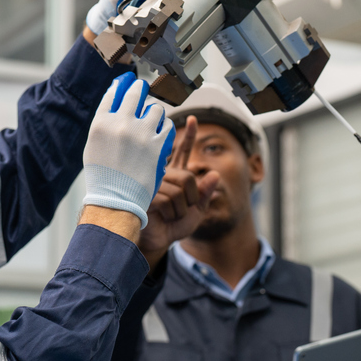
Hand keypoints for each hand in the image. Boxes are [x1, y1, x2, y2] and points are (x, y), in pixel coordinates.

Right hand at [83, 72, 174, 230]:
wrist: (116, 199)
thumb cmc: (103, 176)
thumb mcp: (93, 146)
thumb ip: (104, 125)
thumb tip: (115, 107)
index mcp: (101, 123)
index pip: (113, 94)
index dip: (122, 85)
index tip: (127, 81)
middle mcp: (121, 124)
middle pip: (135, 93)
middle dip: (140, 89)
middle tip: (143, 89)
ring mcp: (140, 133)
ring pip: (155, 108)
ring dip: (154, 112)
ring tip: (152, 120)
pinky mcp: (157, 144)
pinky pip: (168, 125)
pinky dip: (166, 127)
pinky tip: (162, 131)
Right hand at [139, 116, 219, 267]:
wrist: (157, 241)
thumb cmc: (174, 225)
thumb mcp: (197, 210)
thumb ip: (205, 193)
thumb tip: (216, 174)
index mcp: (175, 174)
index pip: (183, 151)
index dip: (189, 136)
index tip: (193, 119)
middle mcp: (163, 175)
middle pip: (188, 178)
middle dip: (191, 199)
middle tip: (182, 210)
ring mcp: (152, 183)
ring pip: (179, 191)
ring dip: (180, 210)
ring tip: (169, 215)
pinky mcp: (144, 194)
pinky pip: (167, 200)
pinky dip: (171, 213)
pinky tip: (161, 217)